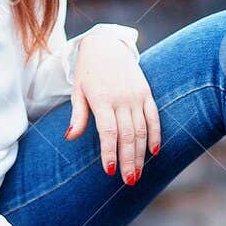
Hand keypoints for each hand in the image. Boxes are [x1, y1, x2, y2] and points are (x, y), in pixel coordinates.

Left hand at [64, 31, 160, 181]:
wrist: (107, 45)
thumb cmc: (88, 70)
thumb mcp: (78, 90)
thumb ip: (77, 115)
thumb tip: (70, 137)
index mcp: (102, 99)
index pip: (108, 132)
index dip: (110, 152)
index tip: (109, 171)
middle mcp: (122, 99)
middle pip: (128, 135)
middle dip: (128, 160)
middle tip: (128, 181)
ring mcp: (136, 96)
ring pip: (142, 130)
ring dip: (141, 154)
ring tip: (138, 174)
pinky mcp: (146, 93)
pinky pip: (154, 117)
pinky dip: (155, 135)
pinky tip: (153, 152)